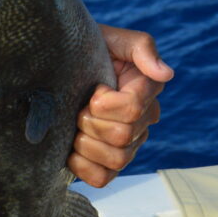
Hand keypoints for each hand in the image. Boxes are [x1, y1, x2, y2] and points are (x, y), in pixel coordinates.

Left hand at [68, 25, 173, 187]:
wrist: (53, 67)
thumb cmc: (83, 49)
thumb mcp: (110, 38)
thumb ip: (141, 48)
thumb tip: (164, 74)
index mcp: (144, 92)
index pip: (132, 109)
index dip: (104, 103)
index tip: (93, 89)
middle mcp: (140, 121)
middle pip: (123, 136)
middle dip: (91, 121)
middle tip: (79, 108)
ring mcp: (124, 144)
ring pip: (117, 159)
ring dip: (86, 144)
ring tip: (75, 128)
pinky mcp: (103, 163)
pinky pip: (102, 178)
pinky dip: (83, 167)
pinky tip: (71, 150)